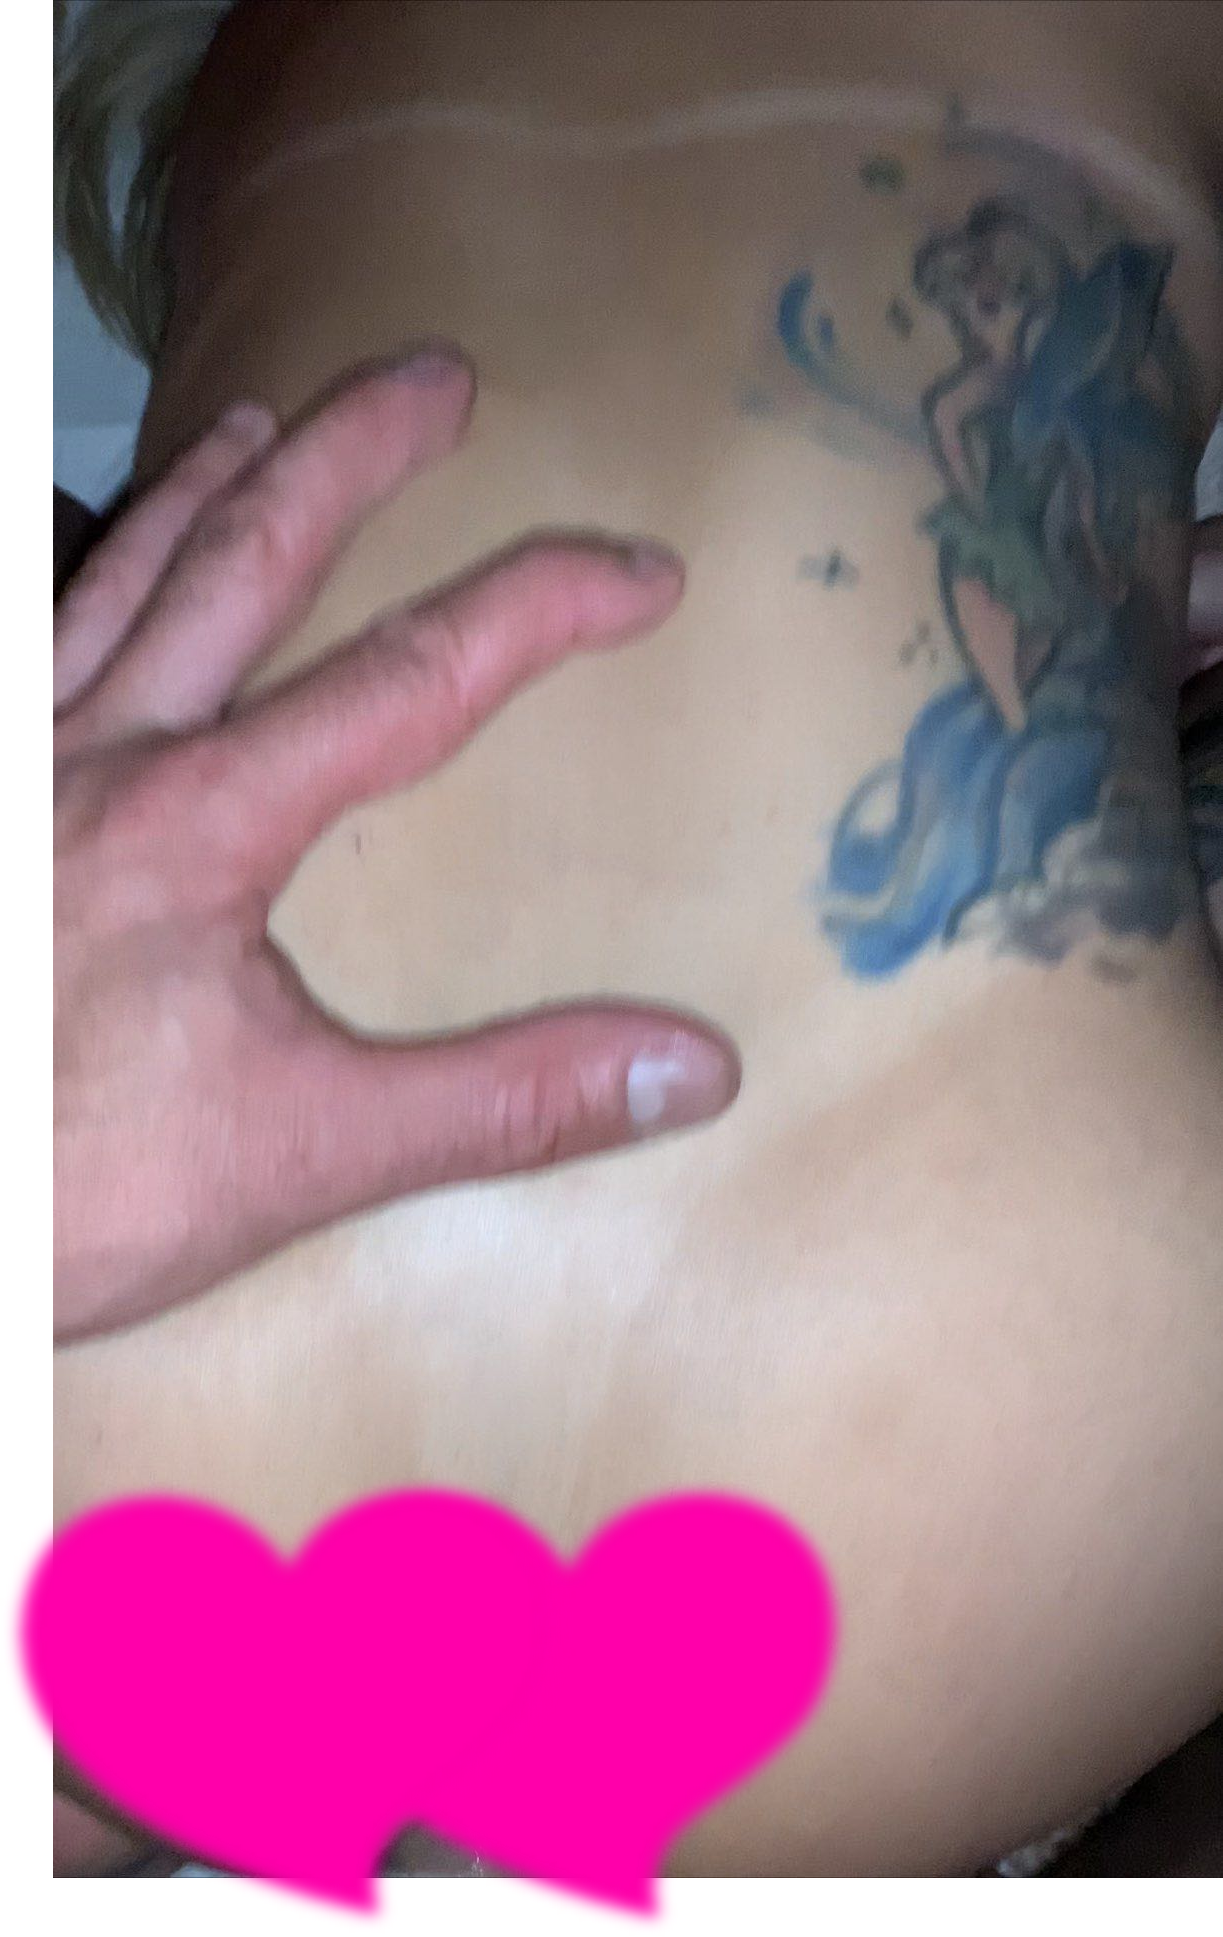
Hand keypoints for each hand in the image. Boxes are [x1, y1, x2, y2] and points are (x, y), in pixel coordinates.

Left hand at [54, 348, 738, 1341]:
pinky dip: (75, 583)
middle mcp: (97, 753)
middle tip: (437, 375)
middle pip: (250, 558)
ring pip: (119, 581)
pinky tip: (87, 581)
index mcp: (203, 820)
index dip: (540, 607)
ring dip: (203, 491)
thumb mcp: (304, 1154)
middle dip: (354, 454)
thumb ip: (500, 1103)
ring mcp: (18, 764)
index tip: (642, 570)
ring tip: (260, 418)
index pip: (413, 677)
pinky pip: (30, 647)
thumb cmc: (68, 1186)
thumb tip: (692, 1070)